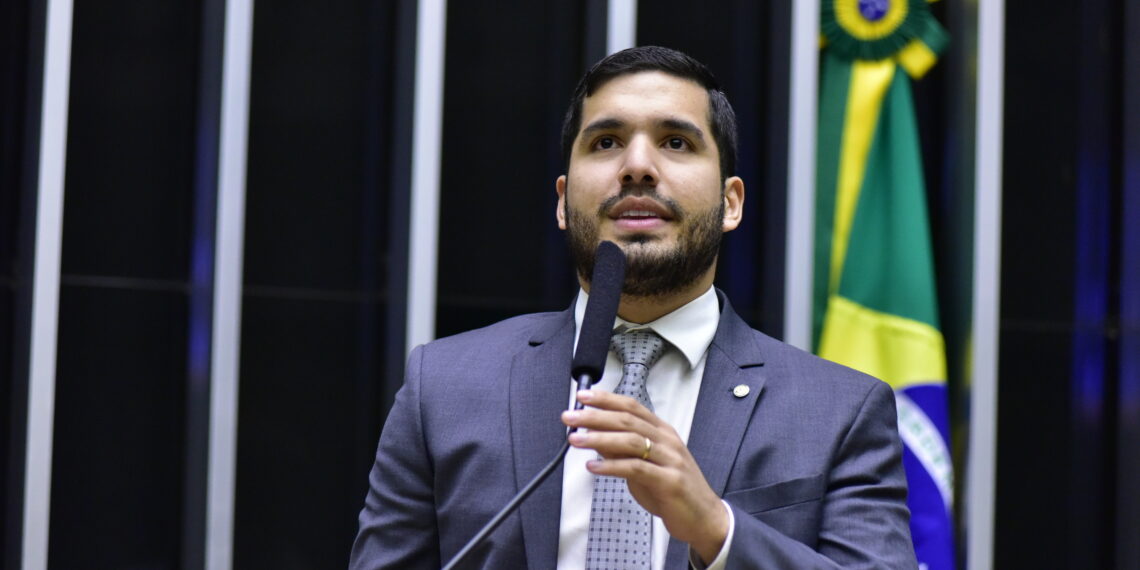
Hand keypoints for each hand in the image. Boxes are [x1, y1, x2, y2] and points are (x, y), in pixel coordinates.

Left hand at [561, 389, 728, 563]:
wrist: (704, 518)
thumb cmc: (672, 490)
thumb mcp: (643, 466)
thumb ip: (621, 451)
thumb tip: (593, 436)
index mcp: (662, 432)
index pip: (632, 407)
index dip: (606, 399)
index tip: (582, 396)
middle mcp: (667, 441)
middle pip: (627, 420)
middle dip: (595, 416)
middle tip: (570, 417)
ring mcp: (670, 460)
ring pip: (631, 440)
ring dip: (599, 438)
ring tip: (575, 440)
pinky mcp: (669, 481)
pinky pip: (636, 469)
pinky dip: (612, 466)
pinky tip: (593, 466)